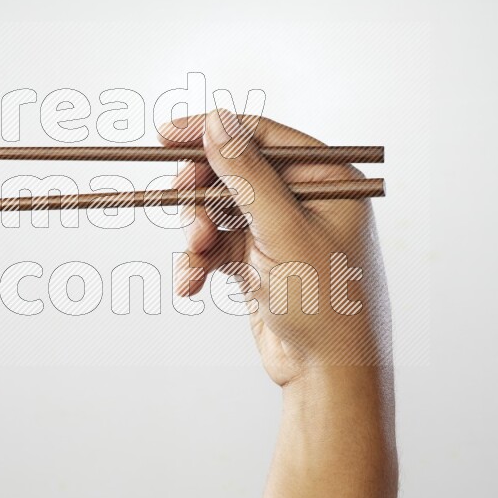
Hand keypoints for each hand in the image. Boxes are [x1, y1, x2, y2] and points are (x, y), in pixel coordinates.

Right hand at [160, 110, 390, 386]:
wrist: (328, 376)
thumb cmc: (326, 303)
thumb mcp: (283, 229)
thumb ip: (247, 173)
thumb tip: (217, 121)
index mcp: (330, 179)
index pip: (264, 136)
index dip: (214, 131)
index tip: (168, 134)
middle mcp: (307, 200)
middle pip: (234, 173)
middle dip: (203, 194)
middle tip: (178, 200)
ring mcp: (282, 232)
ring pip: (220, 212)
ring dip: (199, 233)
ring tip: (196, 258)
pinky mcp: (261, 263)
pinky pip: (218, 247)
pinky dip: (201, 262)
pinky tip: (191, 283)